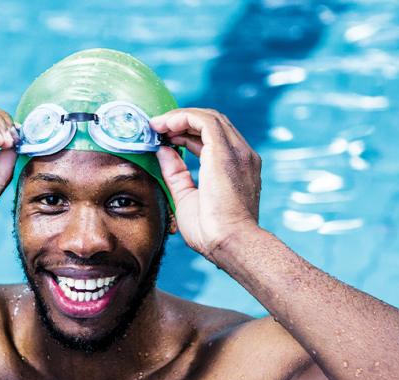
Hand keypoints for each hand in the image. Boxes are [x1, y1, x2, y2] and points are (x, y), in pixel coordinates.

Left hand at [150, 108, 261, 259]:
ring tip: (157, 125)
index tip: (165, 138)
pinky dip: (183, 118)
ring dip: (180, 117)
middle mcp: (242, 155)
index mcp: (236, 168)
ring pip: (209, 117)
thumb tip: (163, 151)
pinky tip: (165, 125)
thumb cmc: (213, 232)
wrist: (231, 243)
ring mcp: (238, 152)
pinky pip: (204, 121)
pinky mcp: (226, 152)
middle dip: (182, 121)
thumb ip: (176, 173)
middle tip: (157, 128)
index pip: (213, 138)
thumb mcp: (187, 197)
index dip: (187, 133)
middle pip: (212, 123)